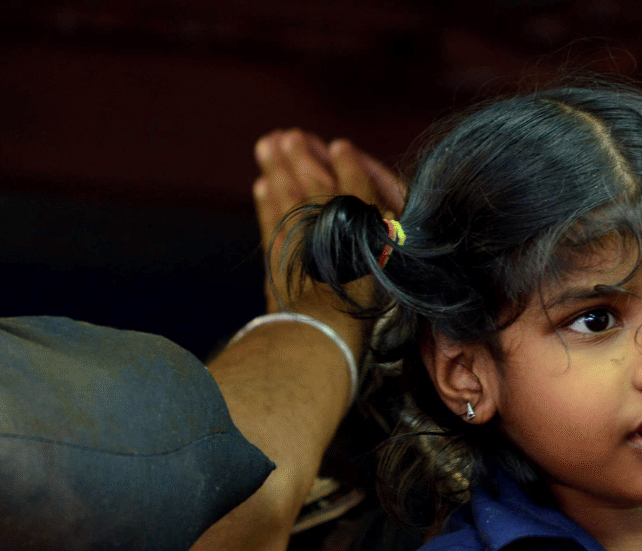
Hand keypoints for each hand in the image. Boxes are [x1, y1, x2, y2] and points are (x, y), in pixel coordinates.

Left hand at [253, 130, 404, 311]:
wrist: (325, 323)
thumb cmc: (361, 294)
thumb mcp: (381, 250)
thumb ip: (369, 208)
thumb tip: (348, 172)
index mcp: (363, 223)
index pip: (354, 185)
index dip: (347, 164)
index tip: (340, 145)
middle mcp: (327, 221)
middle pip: (315, 181)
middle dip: (302, 156)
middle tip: (290, 135)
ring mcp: (297, 234)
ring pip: (286, 191)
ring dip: (276, 166)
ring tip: (268, 144)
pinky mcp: (274, 253)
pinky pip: (268, 218)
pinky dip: (264, 200)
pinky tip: (261, 185)